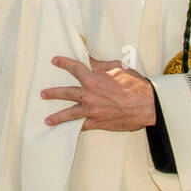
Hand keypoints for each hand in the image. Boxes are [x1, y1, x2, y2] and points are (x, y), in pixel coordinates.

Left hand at [41, 56, 156, 131]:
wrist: (146, 105)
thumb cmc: (135, 85)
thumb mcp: (118, 68)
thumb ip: (100, 65)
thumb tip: (88, 59)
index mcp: (93, 78)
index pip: (74, 68)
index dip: (63, 63)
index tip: (55, 61)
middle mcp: (88, 94)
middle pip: (66, 92)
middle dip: (53, 93)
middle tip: (43, 94)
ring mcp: (91, 110)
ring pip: (69, 113)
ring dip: (57, 116)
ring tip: (48, 119)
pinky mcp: (97, 122)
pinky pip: (82, 126)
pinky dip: (74, 128)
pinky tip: (66, 131)